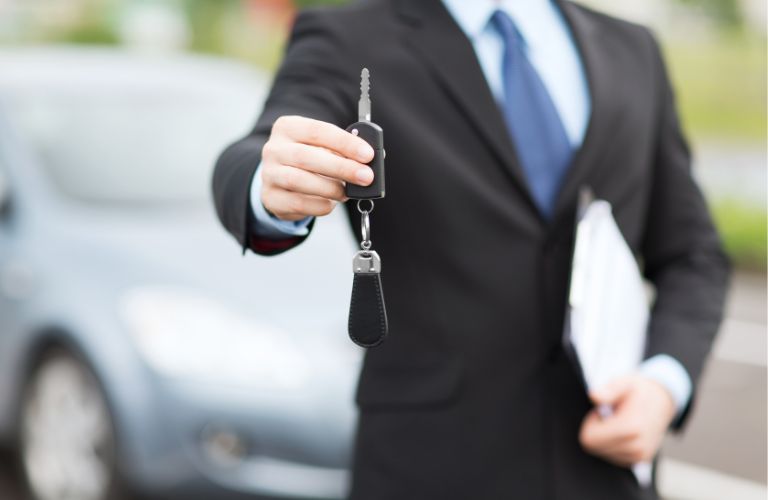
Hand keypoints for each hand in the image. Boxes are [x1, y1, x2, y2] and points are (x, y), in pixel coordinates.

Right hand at [260, 115, 374, 220]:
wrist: (280, 180)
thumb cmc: (309, 160)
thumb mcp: (322, 147)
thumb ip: (342, 150)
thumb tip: (370, 160)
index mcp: (288, 128)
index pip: (317, 130)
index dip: (344, 142)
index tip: (367, 154)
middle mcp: (274, 149)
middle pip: (306, 157)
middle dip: (341, 167)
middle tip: (366, 177)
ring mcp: (269, 174)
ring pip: (298, 180)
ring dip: (329, 188)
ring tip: (346, 193)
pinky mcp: (271, 198)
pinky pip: (297, 203)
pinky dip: (319, 205)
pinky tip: (331, 203)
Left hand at [579, 375, 676, 466]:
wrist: (661, 401)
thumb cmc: (637, 390)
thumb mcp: (623, 383)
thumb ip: (608, 390)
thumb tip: (594, 396)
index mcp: (630, 428)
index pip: (589, 439)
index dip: (591, 423)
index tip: (602, 411)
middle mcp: (636, 447)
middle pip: (593, 447)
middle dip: (596, 430)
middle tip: (611, 415)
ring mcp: (639, 457)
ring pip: (602, 453)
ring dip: (604, 437)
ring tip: (619, 422)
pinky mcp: (640, 461)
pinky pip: (612, 457)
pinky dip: (612, 444)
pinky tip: (623, 431)